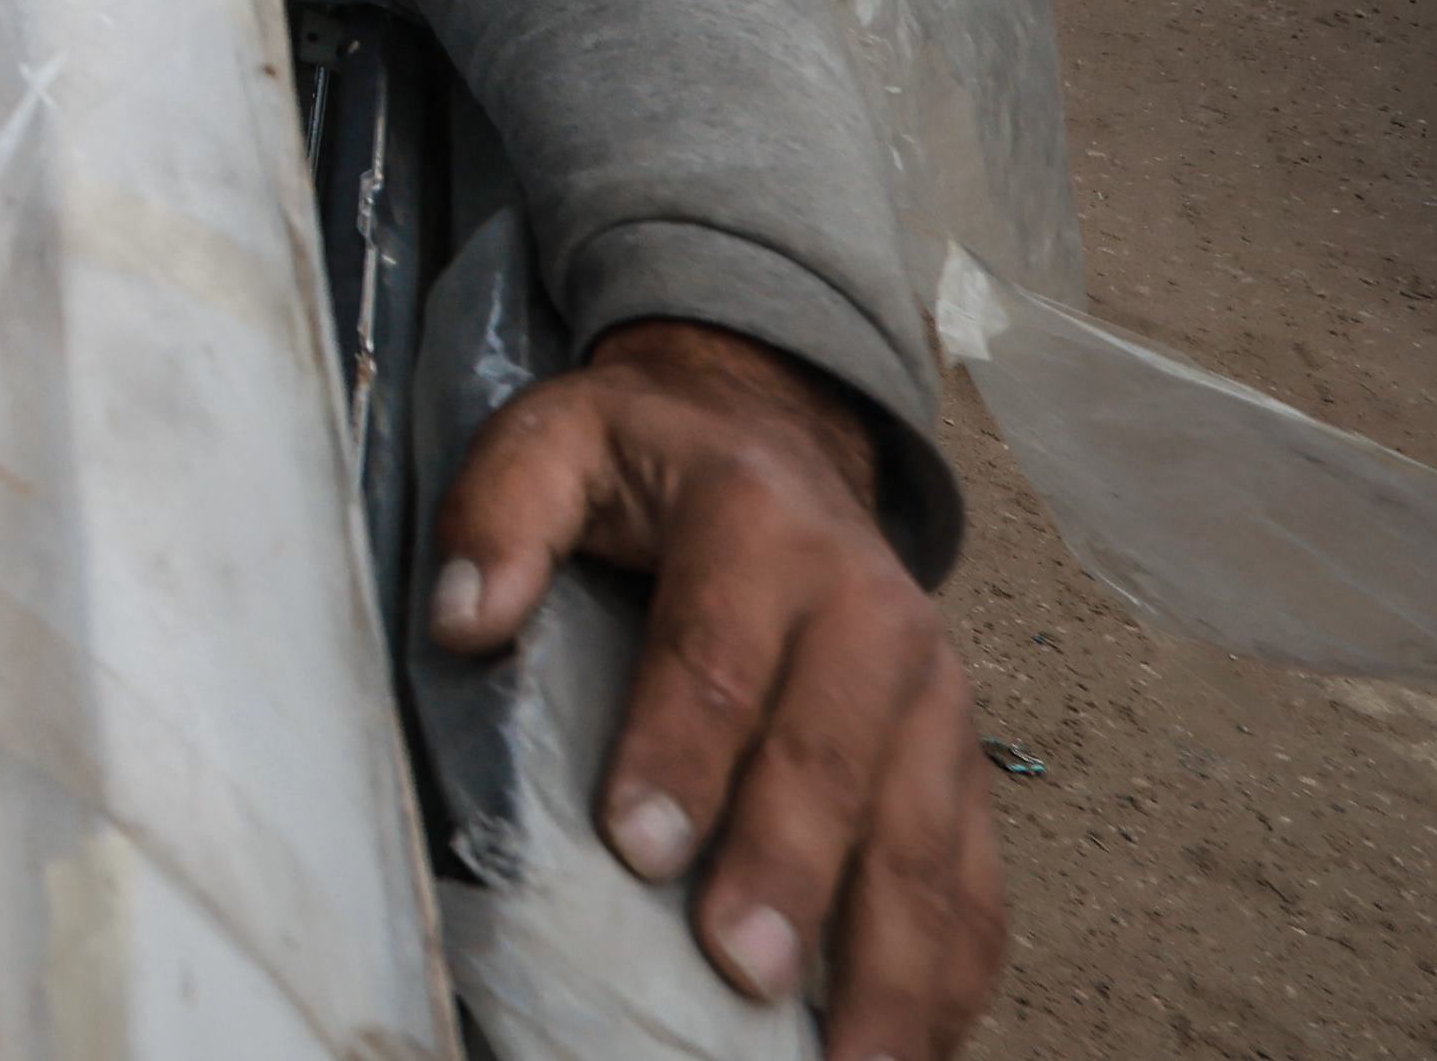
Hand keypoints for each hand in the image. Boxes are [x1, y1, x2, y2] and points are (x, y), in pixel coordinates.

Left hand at [427, 318, 1008, 1051]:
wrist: (778, 437)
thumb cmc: (651, 459)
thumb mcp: (555, 437)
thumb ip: (500, 512)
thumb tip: (462, 617)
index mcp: (762, 528)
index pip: (718, 655)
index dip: (680, 754)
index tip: (638, 847)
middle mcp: (872, 613)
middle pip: (833, 762)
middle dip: (789, 876)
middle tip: (742, 974)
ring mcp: (935, 697)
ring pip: (923, 841)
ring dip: (893, 960)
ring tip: (849, 1056)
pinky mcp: (963, 761)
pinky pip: (974, 875)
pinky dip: (955, 966)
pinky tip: (918, 1041)